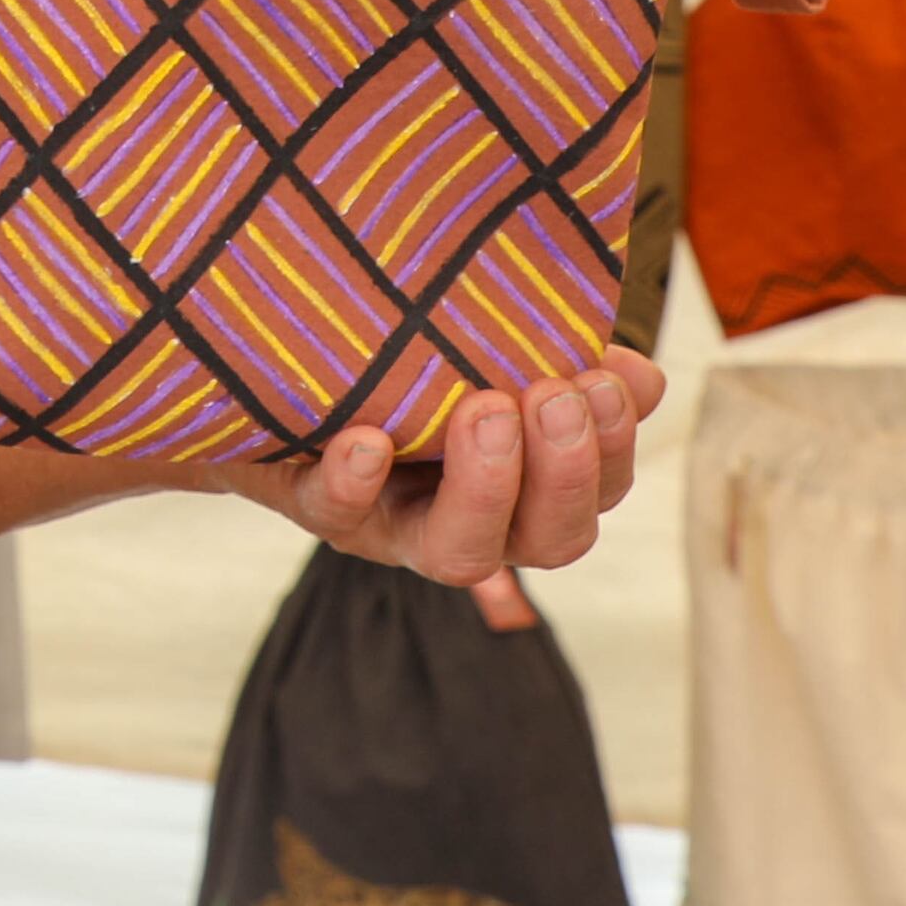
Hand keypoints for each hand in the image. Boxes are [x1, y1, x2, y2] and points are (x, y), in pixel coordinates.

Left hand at [254, 351, 663, 586]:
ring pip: (456, 554)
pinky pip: (335, 513)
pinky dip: (354, 482)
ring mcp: (387, 523)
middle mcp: (463, 520)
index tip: (607, 378)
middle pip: (547, 541)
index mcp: (519, 484)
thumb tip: (642, 376)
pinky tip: (366, 441)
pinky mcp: (311, 505)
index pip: (593, 494)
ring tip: (484, 408)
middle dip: (565, 473)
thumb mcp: (480, 351)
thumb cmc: (395, 362)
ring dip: (485, 487)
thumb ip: (557, 361)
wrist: (263, 375)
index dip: (612, 448)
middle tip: (552, 395)